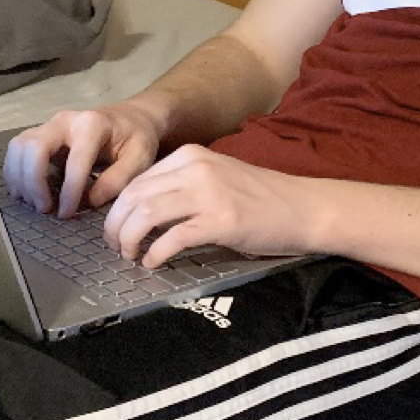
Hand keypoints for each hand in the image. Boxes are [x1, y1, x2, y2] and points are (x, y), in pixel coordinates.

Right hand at [4, 102, 163, 217]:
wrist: (131, 118)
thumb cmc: (137, 138)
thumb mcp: (140, 158)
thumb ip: (118, 180)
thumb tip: (89, 201)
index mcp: (93, 124)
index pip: (74, 160)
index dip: (68, 190)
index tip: (66, 214)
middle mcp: (66, 120)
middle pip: (34, 146)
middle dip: (33, 181)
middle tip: (44, 208)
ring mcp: (50, 125)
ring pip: (19, 146)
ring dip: (20, 178)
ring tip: (34, 203)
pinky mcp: (41, 133)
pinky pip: (18, 150)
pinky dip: (16, 173)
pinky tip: (26, 193)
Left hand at [100, 146, 322, 268]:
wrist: (304, 208)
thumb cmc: (261, 199)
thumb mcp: (216, 178)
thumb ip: (182, 186)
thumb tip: (140, 211)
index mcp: (191, 155)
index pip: (136, 180)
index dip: (117, 209)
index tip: (115, 229)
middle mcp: (196, 168)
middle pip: (134, 196)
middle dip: (115, 226)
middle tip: (115, 247)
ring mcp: (209, 194)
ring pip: (146, 215)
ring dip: (129, 240)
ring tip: (130, 255)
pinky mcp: (221, 221)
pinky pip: (172, 238)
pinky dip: (155, 254)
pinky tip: (154, 263)